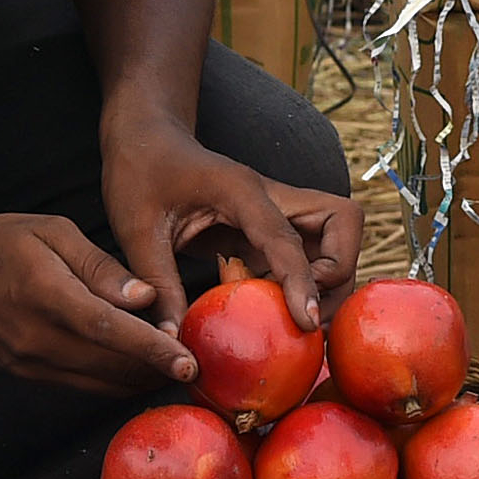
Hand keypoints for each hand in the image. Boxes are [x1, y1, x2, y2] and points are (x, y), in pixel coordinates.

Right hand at [0, 213, 193, 394]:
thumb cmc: (0, 245)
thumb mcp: (50, 232)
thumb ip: (99, 265)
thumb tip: (142, 296)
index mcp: (46, 293)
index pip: (108, 328)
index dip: (151, 347)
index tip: (187, 361)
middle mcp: (40, 337)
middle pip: (111, 363)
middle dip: (158, 368)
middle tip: (199, 363)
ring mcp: (34, 362)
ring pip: (101, 382)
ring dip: (142, 379)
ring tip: (176, 367)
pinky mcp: (32, 375)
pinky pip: (85, 385)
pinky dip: (118, 382)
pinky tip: (141, 371)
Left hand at [99, 120, 363, 335]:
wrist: (145, 137)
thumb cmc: (138, 172)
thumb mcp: (135, 230)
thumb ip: (159, 284)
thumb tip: (170, 342)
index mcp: (243, 192)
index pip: (290, 238)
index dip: (303, 282)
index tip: (307, 323)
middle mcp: (272, 197)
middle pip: (343, 224)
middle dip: (339, 272)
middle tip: (305, 313)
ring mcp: (275, 211)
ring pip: (335, 238)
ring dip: (329, 278)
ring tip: (295, 318)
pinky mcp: (267, 227)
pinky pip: (306, 253)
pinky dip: (303, 281)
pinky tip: (274, 309)